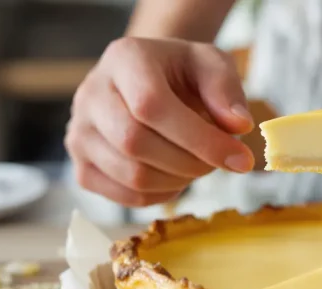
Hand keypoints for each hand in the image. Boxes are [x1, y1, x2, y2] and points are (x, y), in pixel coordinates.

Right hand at [65, 37, 254, 206]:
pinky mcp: (82, 167)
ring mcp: (80, 133)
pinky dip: (161, 194)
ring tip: (197, 163)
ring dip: (179, 180)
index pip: (151, 105)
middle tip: (219, 161)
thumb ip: (226, 89)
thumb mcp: (211, 63)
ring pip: (131, 176)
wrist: (146, 82)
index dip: (200, 139)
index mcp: (125, 59)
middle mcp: (91, 94)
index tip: (241, 159)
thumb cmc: (181, 73)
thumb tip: (238, 126)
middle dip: (190, 162)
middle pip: (135, 143)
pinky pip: (125, 197)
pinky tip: (176, 175)